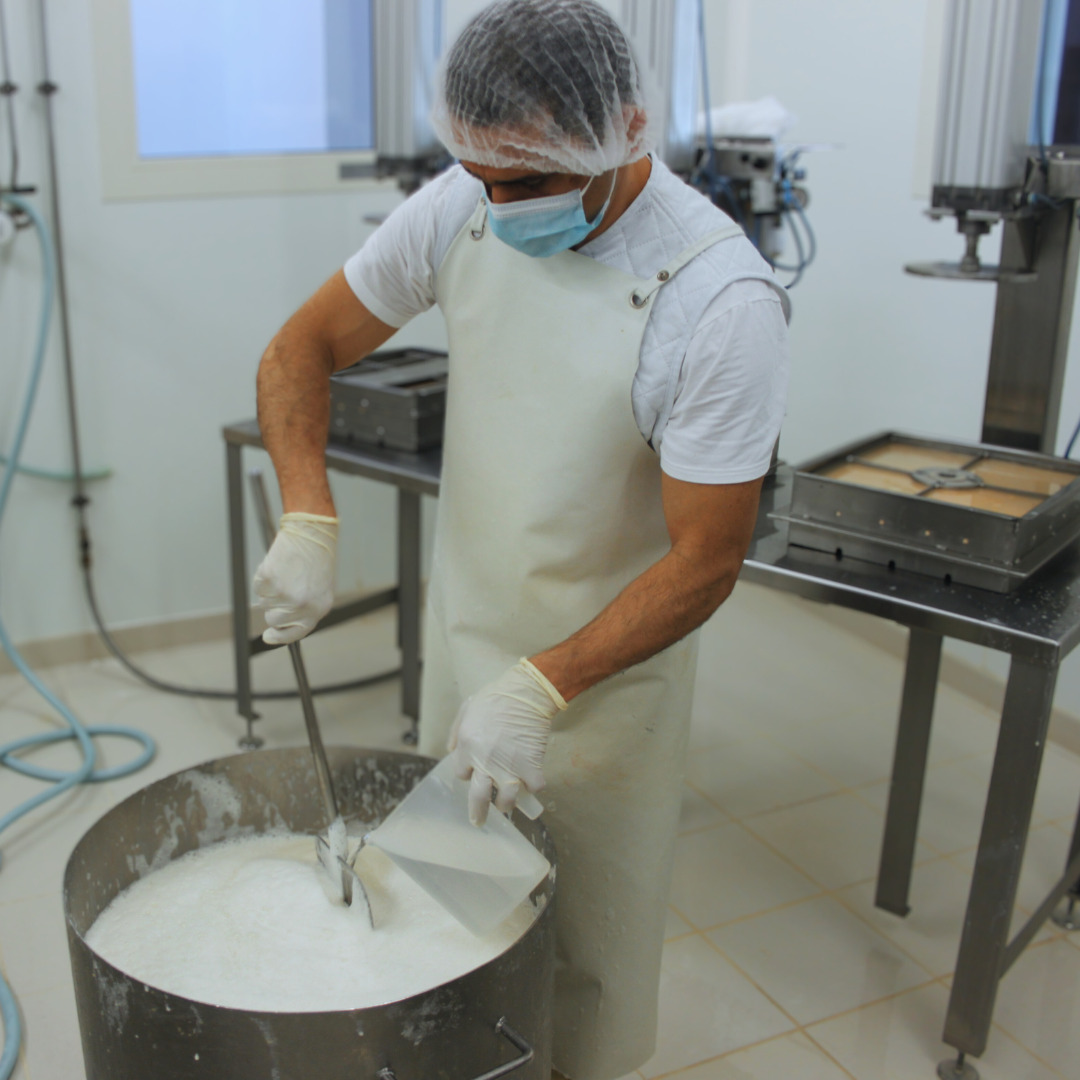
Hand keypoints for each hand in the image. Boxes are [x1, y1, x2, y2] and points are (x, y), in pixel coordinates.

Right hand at [252, 513, 337, 643]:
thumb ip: (305, 608)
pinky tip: (278, 565)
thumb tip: (280, 626)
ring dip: (270, 590)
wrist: (312, 533)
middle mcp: (302, 604)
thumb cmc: (317, 558)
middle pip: (273, 619)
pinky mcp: (270, 580)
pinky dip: (263, 577)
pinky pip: (258, 586)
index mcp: (319, 608)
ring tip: (286, 572)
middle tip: (283, 588)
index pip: (296, 633)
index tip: (268, 637)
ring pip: (264, 602)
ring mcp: (285, 593)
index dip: (280, 637)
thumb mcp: (320, 588)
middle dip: (273, 607)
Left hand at [448, 658, 567, 825]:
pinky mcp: (530, 766)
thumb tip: (452, 751)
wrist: (525, 693)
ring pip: (506, 801)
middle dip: (478, 814)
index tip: (476, 772)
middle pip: (478, 799)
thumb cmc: (495, 697)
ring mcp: (508, 767)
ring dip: (507, 804)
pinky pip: (534, 788)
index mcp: (467, 748)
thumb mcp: (466, 709)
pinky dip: (534, 787)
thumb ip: (456, 732)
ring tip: (507, 804)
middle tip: (479, 821)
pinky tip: (533, 782)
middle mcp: (484, 762)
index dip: (470, 774)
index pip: (462, 775)